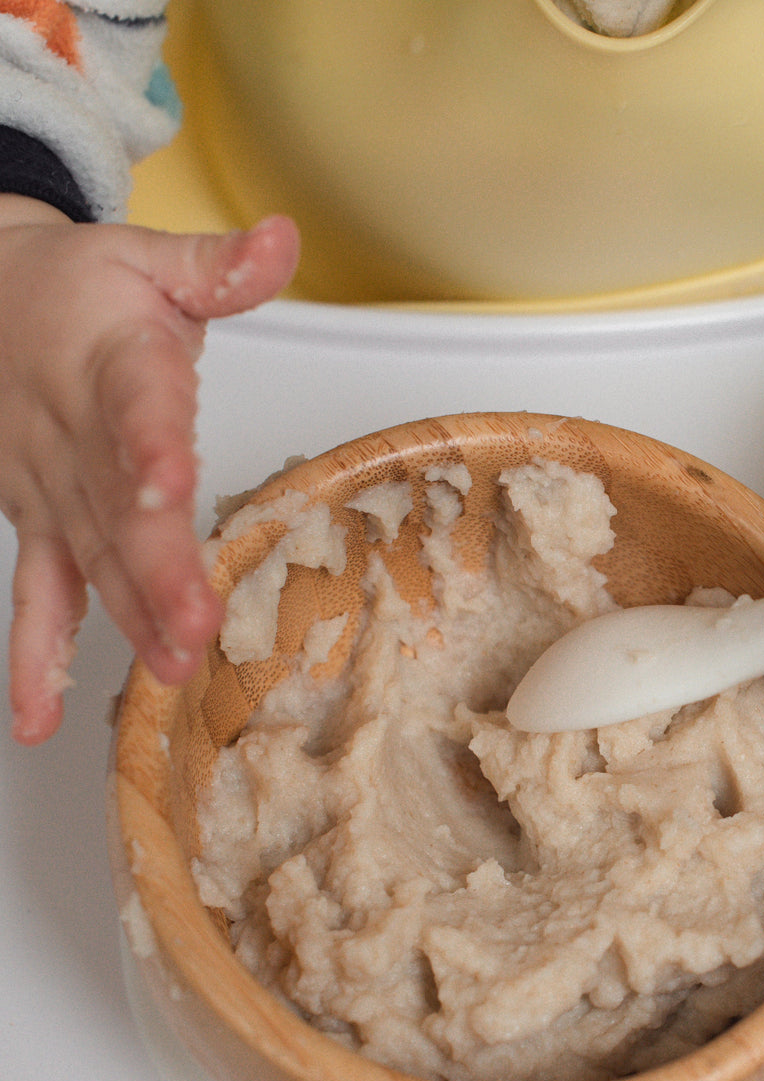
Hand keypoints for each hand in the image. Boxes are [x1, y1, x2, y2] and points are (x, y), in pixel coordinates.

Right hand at [0, 198, 298, 744]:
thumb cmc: (82, 288)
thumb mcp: (150, 258)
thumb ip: (218, 266)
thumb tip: (283, 240)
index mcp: (114, 366)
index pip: (134, 407)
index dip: (149, 446)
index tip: (168, 482)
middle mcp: (76, 437)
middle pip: (116, 507)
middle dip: (155, 568)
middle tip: (192, 624)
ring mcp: (51, 488)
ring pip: (89, 559)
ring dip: (126, 616)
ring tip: (165, 667)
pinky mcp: (37, 520)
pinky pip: (36, 592)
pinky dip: (36, 653)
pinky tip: (39, 714)